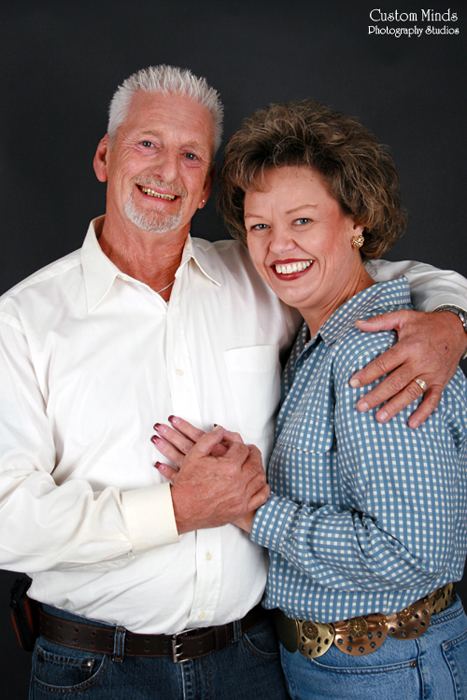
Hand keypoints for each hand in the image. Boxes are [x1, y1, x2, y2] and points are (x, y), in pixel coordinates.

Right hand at [151, 420, 268, 533]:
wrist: (181, 509)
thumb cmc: (187, 484)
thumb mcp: (194, 454)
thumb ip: (209, 438)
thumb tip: (220, 430)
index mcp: (229, 467)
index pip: (242, 449)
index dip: (237, 444)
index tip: (233, 445)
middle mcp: (238, 482)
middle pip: (255, 462)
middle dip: (254, 453)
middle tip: (251, 450)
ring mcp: (241, 497)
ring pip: (260, 478)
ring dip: (259, 468)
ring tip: (254, 464)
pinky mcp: (240, 509)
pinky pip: (261, 497)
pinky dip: (263, 488)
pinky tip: (258, 483)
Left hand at [350, 309, 466, 427]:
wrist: (457, 328)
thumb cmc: (427, 324)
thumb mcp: (403, 317)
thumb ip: (379, 321)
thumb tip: (357, 324)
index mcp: (409, 347)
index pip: (384, 363)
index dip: (367, 374)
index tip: (353, 383)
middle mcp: (420, 362)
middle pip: (395, 382)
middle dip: (376, 395)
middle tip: (360, 406)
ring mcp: (431, 374)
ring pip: (411, 393)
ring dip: (395, 407)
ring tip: (379, 417)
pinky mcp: (441, 382)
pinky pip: (433, 400)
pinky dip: (423, 413)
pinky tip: (411, 424)